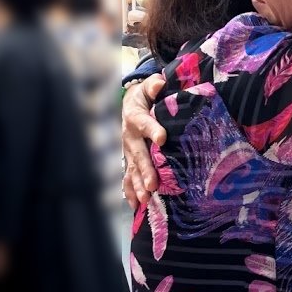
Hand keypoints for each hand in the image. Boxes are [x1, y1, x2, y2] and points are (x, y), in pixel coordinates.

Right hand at [122, 74, 167, 208]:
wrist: (131, 106)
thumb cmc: (145, 97)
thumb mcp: (148, 88)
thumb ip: (154, 86)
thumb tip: (160, 83)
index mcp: (136, 118)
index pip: (145, 123)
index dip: (153, 130)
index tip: (163, 138)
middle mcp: (130, 138)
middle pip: (138, 155)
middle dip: (145, 171)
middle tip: (153, 185)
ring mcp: (128, 152)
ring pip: (132, 171)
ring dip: (138, 186)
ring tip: (145, 201)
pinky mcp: (129, 161)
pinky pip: (128, 179)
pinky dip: (130, 193)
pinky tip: (136, 208)